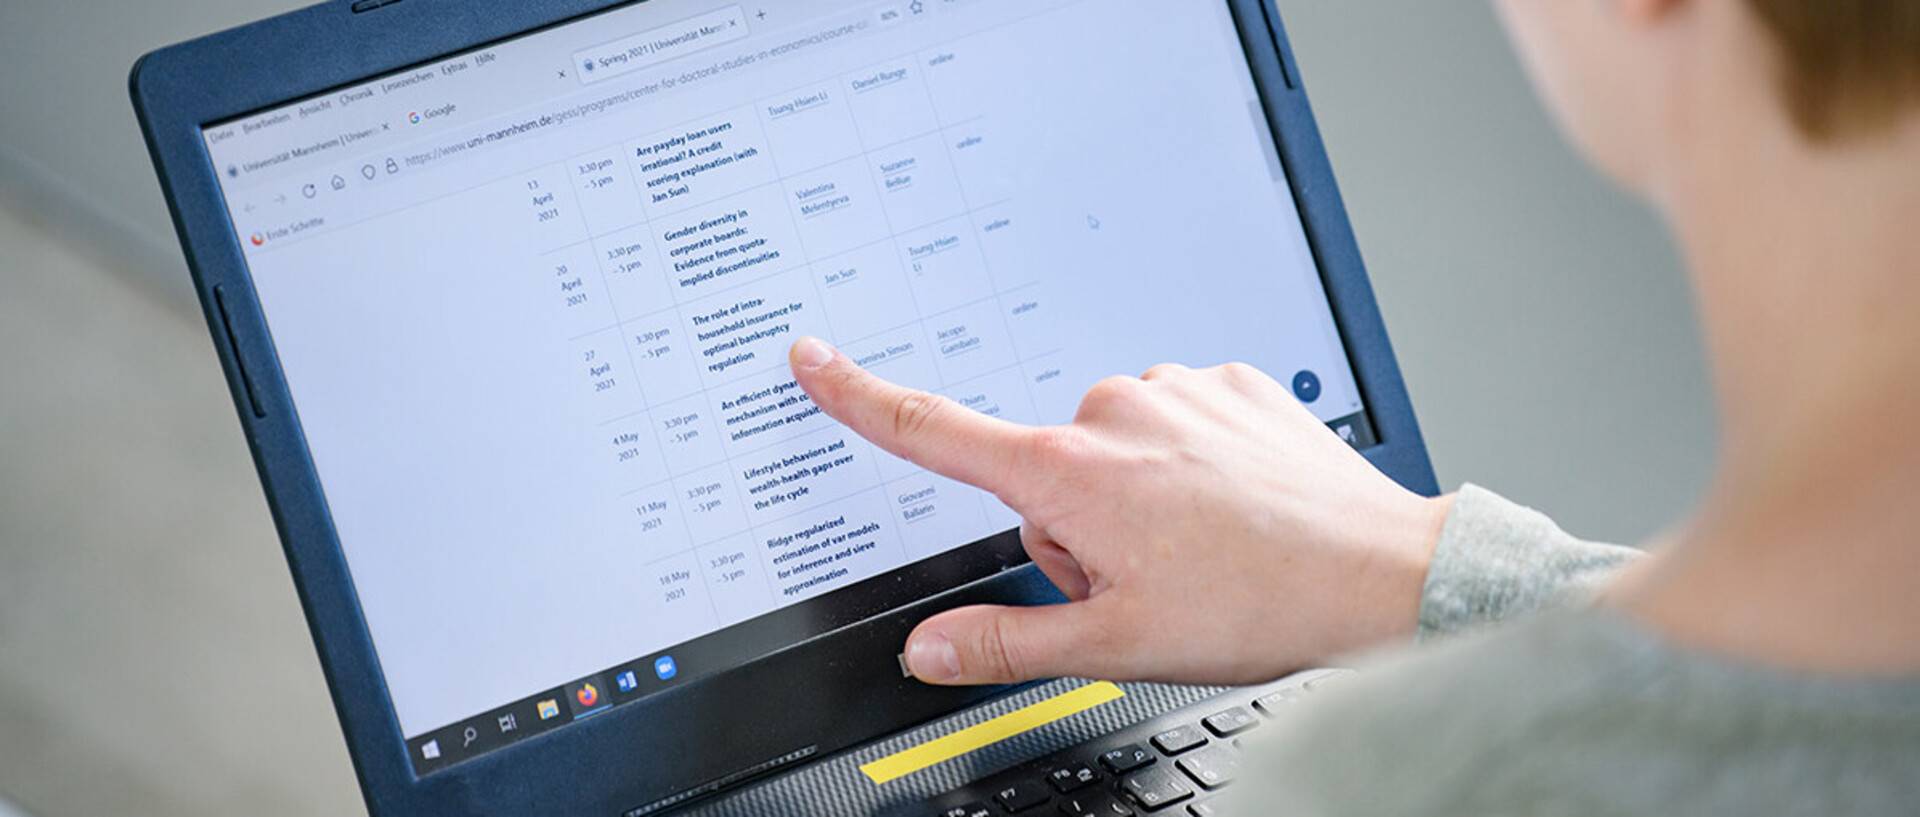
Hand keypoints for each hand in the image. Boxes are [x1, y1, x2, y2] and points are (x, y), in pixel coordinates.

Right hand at [788, 337, 1453, 685]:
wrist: (1378, 573)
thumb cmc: (1256, 605)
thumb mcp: (1114, 646)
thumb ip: (1006, 640)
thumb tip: (926, 647)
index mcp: (1069, 474)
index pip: (935, 432)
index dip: (860, 397)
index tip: (813, 360)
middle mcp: (1113, 410)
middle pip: (1046, 473)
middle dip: (1078, 527)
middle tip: (1146, 575)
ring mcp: (1176, 388)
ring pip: (1114, 450)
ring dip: (1137, 497)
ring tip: (1202, 545)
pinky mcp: (1229, 381)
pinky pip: (1176, 421)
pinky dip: (1192, 464)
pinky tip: (1234, 506)